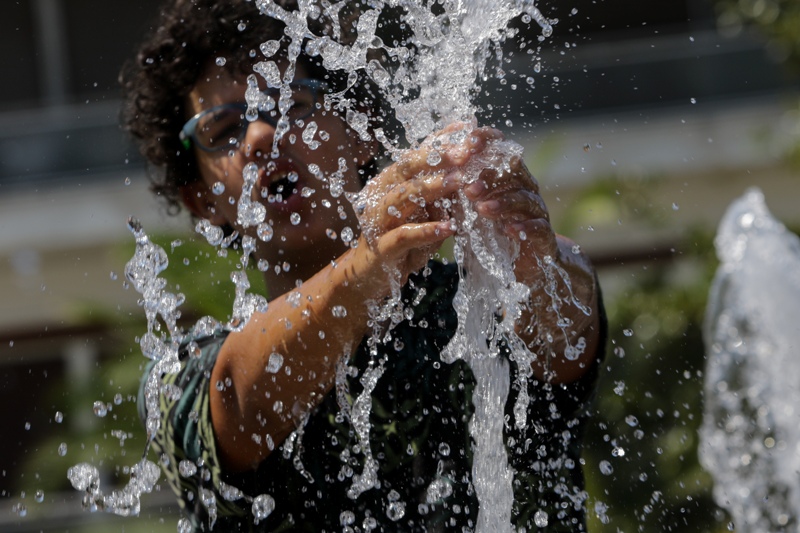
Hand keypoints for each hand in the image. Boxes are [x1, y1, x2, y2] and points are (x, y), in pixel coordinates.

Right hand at [352, 122, 499, 281]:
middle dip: (438, 157)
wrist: (372, 275)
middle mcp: (380, 193)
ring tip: (460, 183)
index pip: (416, 153)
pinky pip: (404, 234)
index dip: (440, 140)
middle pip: (407, 166)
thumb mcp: (426, 213)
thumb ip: (443, 194)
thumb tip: (471, 171)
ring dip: (433, 187)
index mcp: (391, 181)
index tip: (467, 129)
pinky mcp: (381, 246)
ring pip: (404, 195)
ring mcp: (377, 219)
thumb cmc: (403, 240)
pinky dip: (427, 230)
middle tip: (466, 153)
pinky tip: (448, 228)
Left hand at [461, 129, 599, 381]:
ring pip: (524, 198)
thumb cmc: (490, 233)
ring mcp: (538, 211)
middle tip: (467, 186)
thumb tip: (427, 171)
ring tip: (482, 209)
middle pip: (514, 171)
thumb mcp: (468, 210)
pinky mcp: (545, 236)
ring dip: (502, 202)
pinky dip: (523, 226)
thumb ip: (455, 191)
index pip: (499, 150)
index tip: (467, 143)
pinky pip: (538, 227)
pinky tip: (508, 229)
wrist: (520, 266)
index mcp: (507, 176)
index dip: (486, 143)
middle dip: (490, 176)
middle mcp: (526, 188)